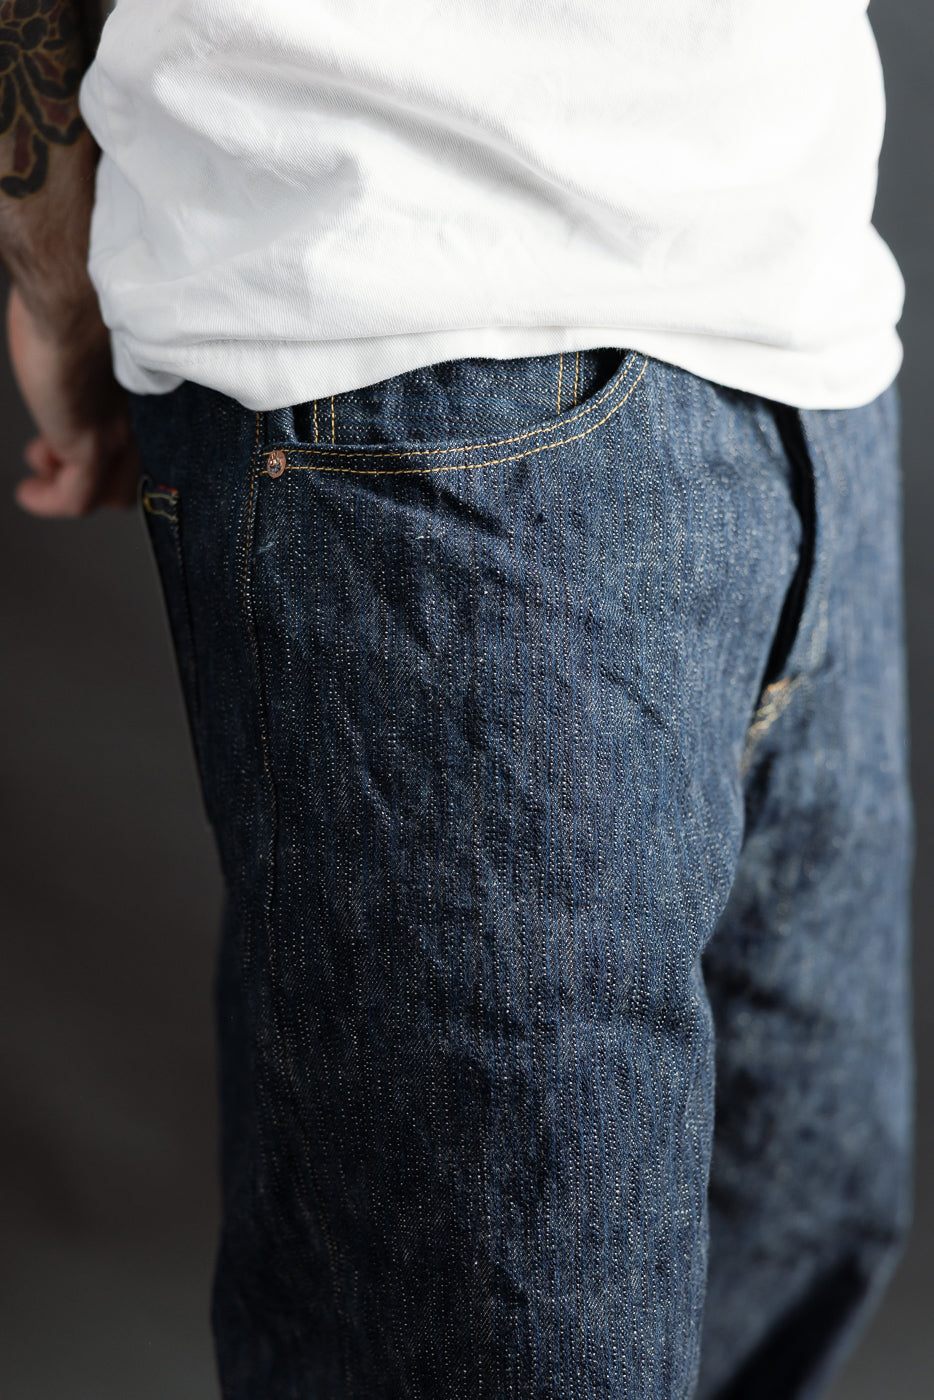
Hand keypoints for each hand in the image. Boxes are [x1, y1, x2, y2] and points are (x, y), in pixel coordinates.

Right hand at [7, 282, 141, 517]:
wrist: (73, 286)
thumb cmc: (81, 293)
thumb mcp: (91, 331)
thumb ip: (94, 354)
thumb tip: (73, 350)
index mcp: (145, 391)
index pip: (144, 443)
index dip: (109, 448)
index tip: (74, 433)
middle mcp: (139, 418)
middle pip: (130, 476)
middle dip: (91, 471)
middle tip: (53, 455)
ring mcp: (115, 436)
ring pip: (105, 493)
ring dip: (66, 487)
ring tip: (40, 472)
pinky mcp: (89, 447)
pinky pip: (75, 499)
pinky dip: (48, 501)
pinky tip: (29, 495)